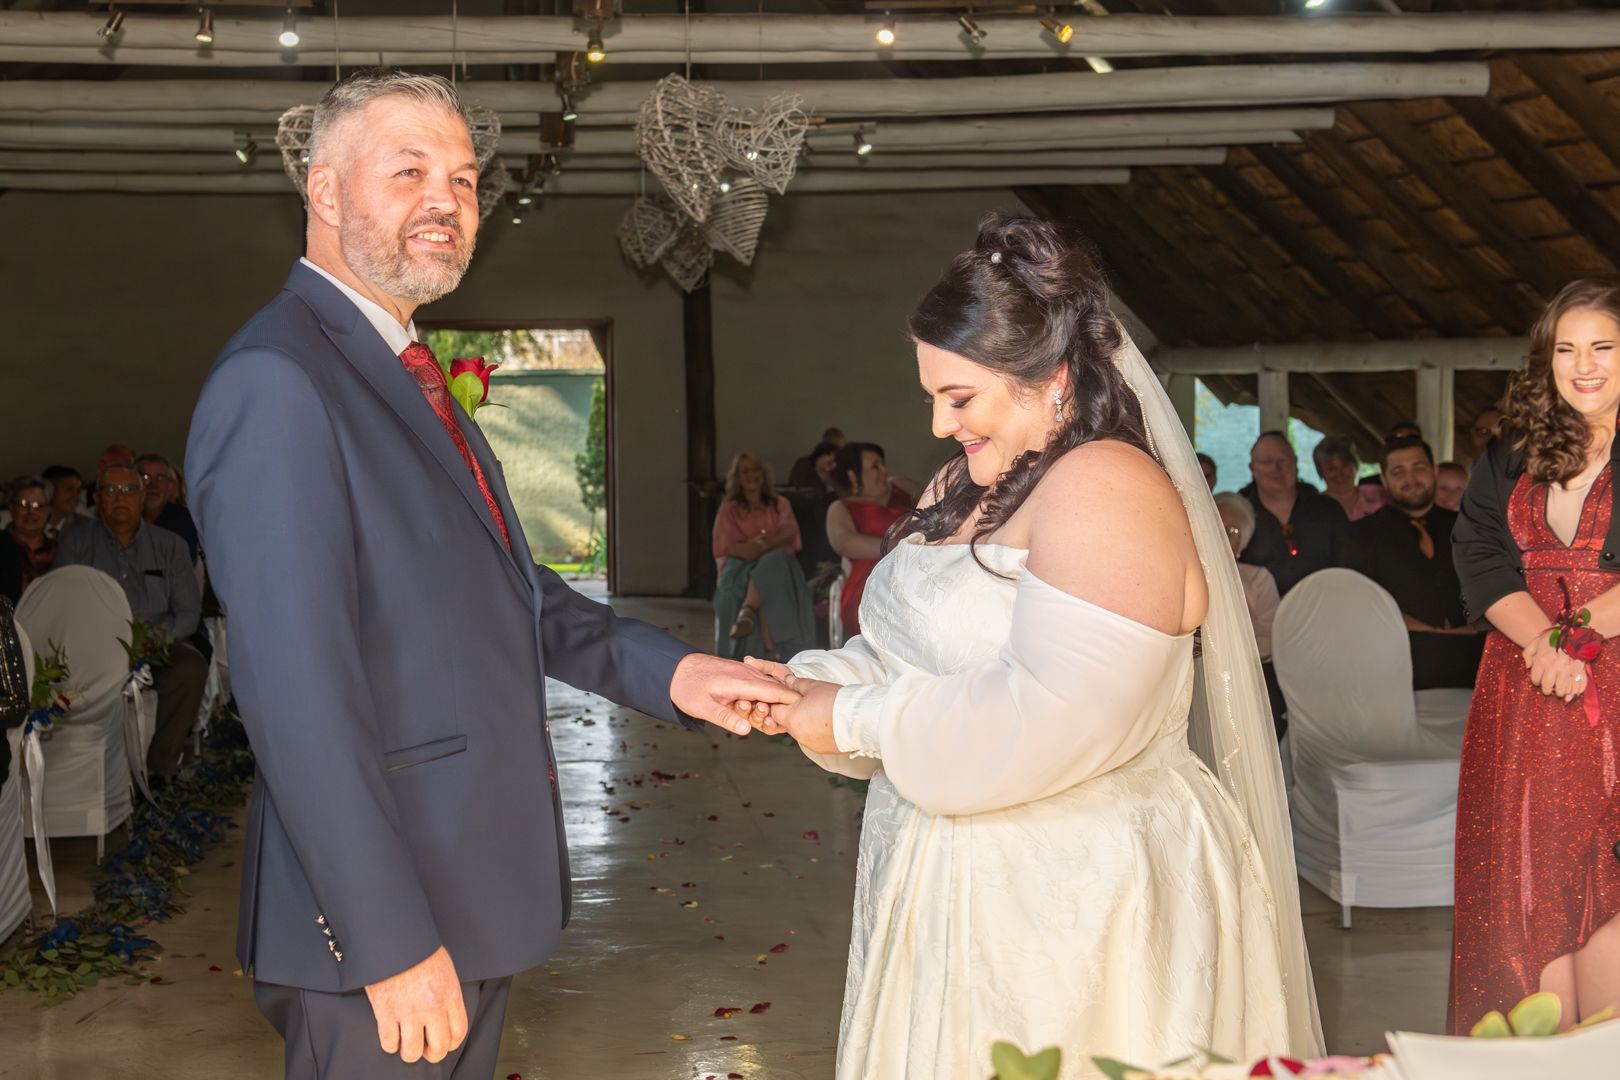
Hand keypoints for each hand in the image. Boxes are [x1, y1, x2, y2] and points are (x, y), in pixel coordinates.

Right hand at [364, 945, 467, 1064]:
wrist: (395, 938)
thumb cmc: (419, 949)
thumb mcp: (445, 969)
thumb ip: (447, 994)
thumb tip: (446, 1012)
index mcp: (450, 995)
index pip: (458, 1032)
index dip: (451, 1044)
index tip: (443, 1044)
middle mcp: (432, 1007)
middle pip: (438, 1048)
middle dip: (432, 1054)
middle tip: (425, 1050)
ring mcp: (408, 1011)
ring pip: (412, 1052)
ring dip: (409, 1052)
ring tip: (407, 1044)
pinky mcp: (386, 1012)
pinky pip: (389, 1043)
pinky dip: (390, 1044)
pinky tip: (391, 1035)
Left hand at [671, 653, 800, 735]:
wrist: (675, 668)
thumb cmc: (687, 687)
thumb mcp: (703, 707)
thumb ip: (726, 718)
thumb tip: (747, 730)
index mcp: (739, 681)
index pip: (772, 690)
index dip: (789, 700)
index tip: (802, 708)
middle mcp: (745, 673)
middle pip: (774, 688)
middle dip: (779, 705)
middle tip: (773, 723)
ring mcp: (743, 670)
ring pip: (767, 685)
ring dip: (768, 701)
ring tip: (757, 716)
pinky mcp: (740, 672)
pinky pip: (758, 682)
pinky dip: (762, 694)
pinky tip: (755, 705)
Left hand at [761, 672, 841, 753]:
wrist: (859, 719)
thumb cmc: (837, 702)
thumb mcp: (814, 686)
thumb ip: (796, 683)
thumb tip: (787, 680)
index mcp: (791, 718)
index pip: (774, 711)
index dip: (780, 703)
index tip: (789, 697)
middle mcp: (797, 734)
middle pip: (787, 722)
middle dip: (794, 712)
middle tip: (807, 702)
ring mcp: (809, 743)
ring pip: (800, 731)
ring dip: (806, 723)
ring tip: (820, 712)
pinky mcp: (821, 749)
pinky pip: (813, 739)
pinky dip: (816, 732)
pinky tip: (827, 723)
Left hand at [1523, 635, 1585, 701]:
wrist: (1573, 631)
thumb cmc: (1553, 637)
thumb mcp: (1535, 642)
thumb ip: (1528, 654)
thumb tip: (1528, 667)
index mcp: (1542, 661)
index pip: (1536, 679)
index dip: (1536, 682)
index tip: (1538, 681)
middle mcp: (1554, 667)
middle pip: (1548, 686)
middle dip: (1547, 690)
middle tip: (1548, 689)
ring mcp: (1568, 670)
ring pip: (1562, 689)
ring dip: (1560, 692)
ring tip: (1559, 691)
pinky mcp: (1580, 670)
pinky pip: (1578, 685)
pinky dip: (1575, 691)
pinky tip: (1571, 692)